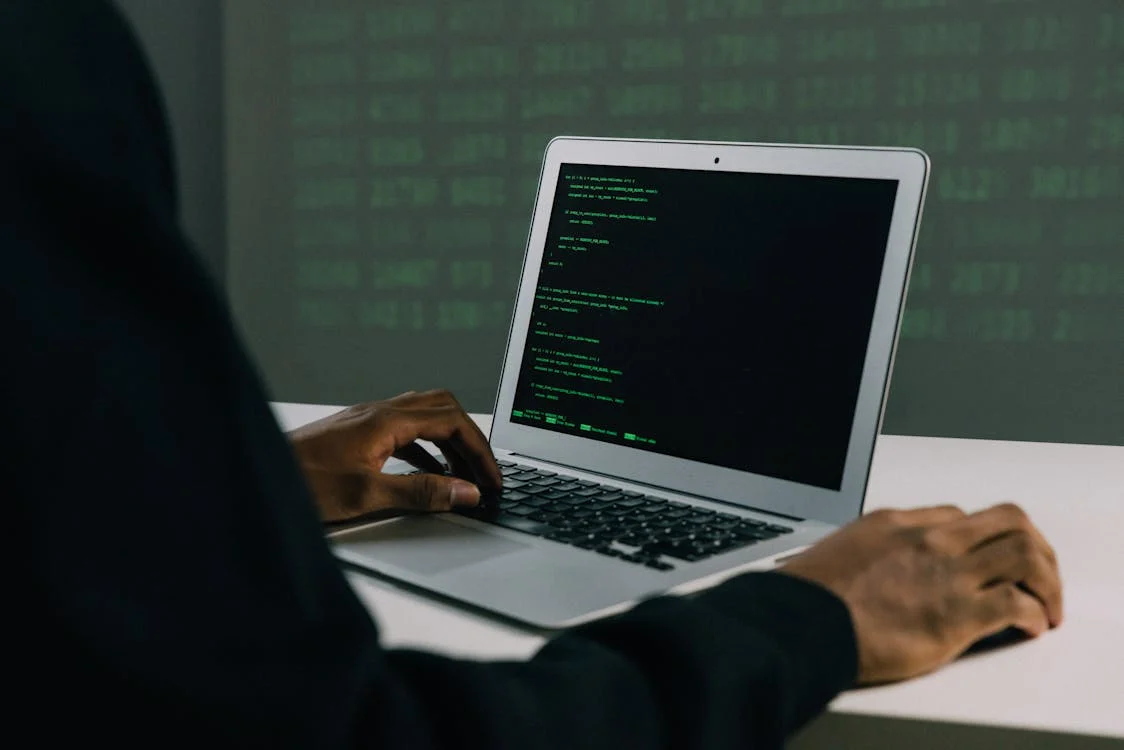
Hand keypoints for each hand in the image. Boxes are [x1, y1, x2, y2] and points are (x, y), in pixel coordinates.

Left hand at [288, 390, 502, 522]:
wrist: (254, 478)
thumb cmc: (299, 483)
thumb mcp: (367, 494)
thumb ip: (421, 493)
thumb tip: (465, 492)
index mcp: (386, 420)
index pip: (452, 420)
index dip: (480, 449)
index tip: (492, 478)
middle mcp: (379, 413)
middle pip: (443, 409)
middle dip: (470, 440)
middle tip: (484, 474)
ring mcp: (367, 421)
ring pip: (425, 419)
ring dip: (449, 444)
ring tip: (463, 477)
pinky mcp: (357, 435)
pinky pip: (405, 433)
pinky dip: (427, 451)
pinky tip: (428, 474)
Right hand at [779, 503, 1062, 684]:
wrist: (802, 622)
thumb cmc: (810, 596)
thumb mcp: (837, 551)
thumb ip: (869, 550)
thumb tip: (873, 563)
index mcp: (897, 523)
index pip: (959, 516)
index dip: (982, 540)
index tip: (985, 562)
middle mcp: (929, 540)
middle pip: (1008, 520)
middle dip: (1034, 548)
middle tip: (1038, 575)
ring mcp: (946, 573)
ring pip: (1025, 553)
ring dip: (1046, 581)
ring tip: (1045, 604)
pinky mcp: (956, 614)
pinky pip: (1016, 602)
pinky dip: (1034, 615)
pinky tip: (1029, 626)